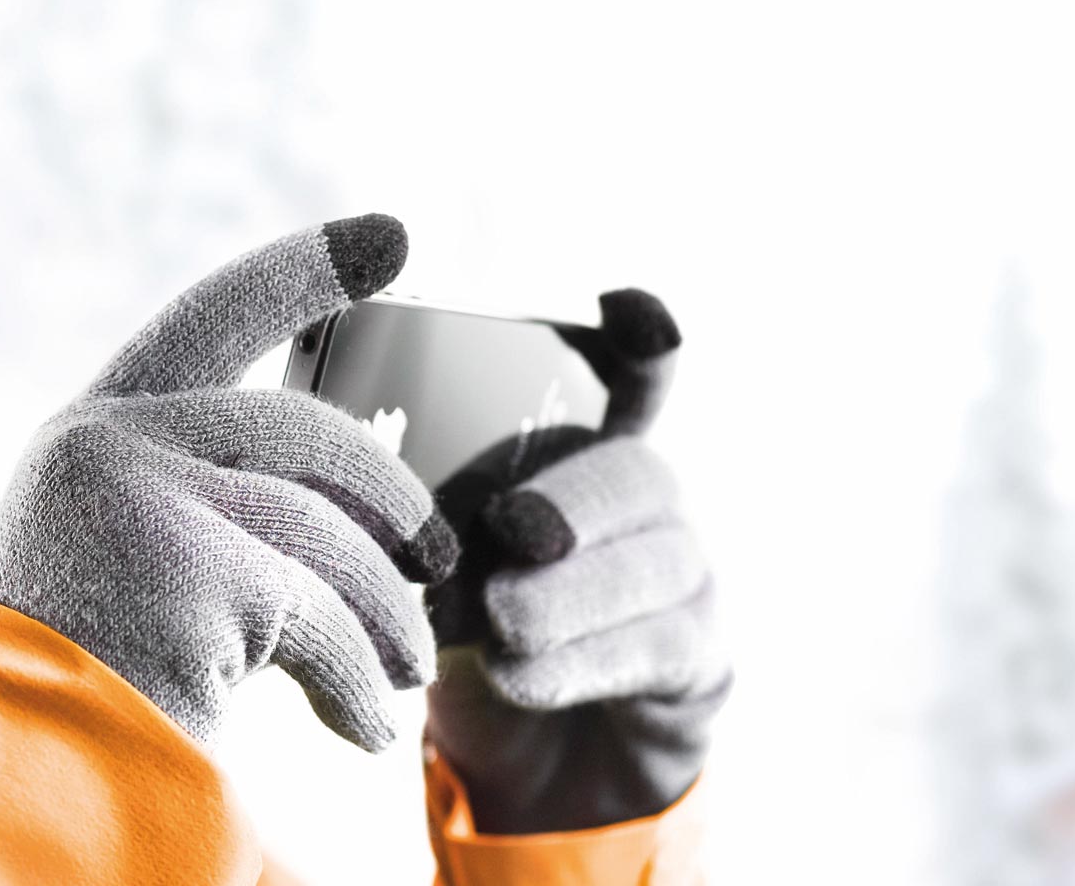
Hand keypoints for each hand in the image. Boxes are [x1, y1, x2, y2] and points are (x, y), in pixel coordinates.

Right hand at [0, 214, 457, 751]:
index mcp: (91, 430)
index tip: (393, 234)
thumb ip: (199, 503)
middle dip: (390, 490)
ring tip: (405, 674)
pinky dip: (357, 680)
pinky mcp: (192, 570)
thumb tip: (353, 496)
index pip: (214, 316)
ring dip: (385, 611)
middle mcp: (108, 441)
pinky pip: (324, 616)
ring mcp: (145, 496)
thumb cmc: (64, 689)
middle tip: (435, 557)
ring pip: (328, 528)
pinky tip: (363, 725)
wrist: (0, 782)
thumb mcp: (117, 562)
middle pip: (303, 425)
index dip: (306, 269)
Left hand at [423, 289, 729, 831]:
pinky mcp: (698, 662)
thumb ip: (430, 529)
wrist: (529, 769)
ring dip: (568, 593)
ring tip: (501, 620)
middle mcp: (649, 507)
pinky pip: (656, 646)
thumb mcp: (440, 573)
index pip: (633, 380)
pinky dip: (579, 660)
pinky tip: (520, 673)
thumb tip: (376, 517)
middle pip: (639, 473)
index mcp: (584, 459)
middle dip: (574, 498)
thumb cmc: (472, 639)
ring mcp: (686, 581)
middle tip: (511, 527)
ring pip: (654, 562)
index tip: (622, 305)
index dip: (639, 341)